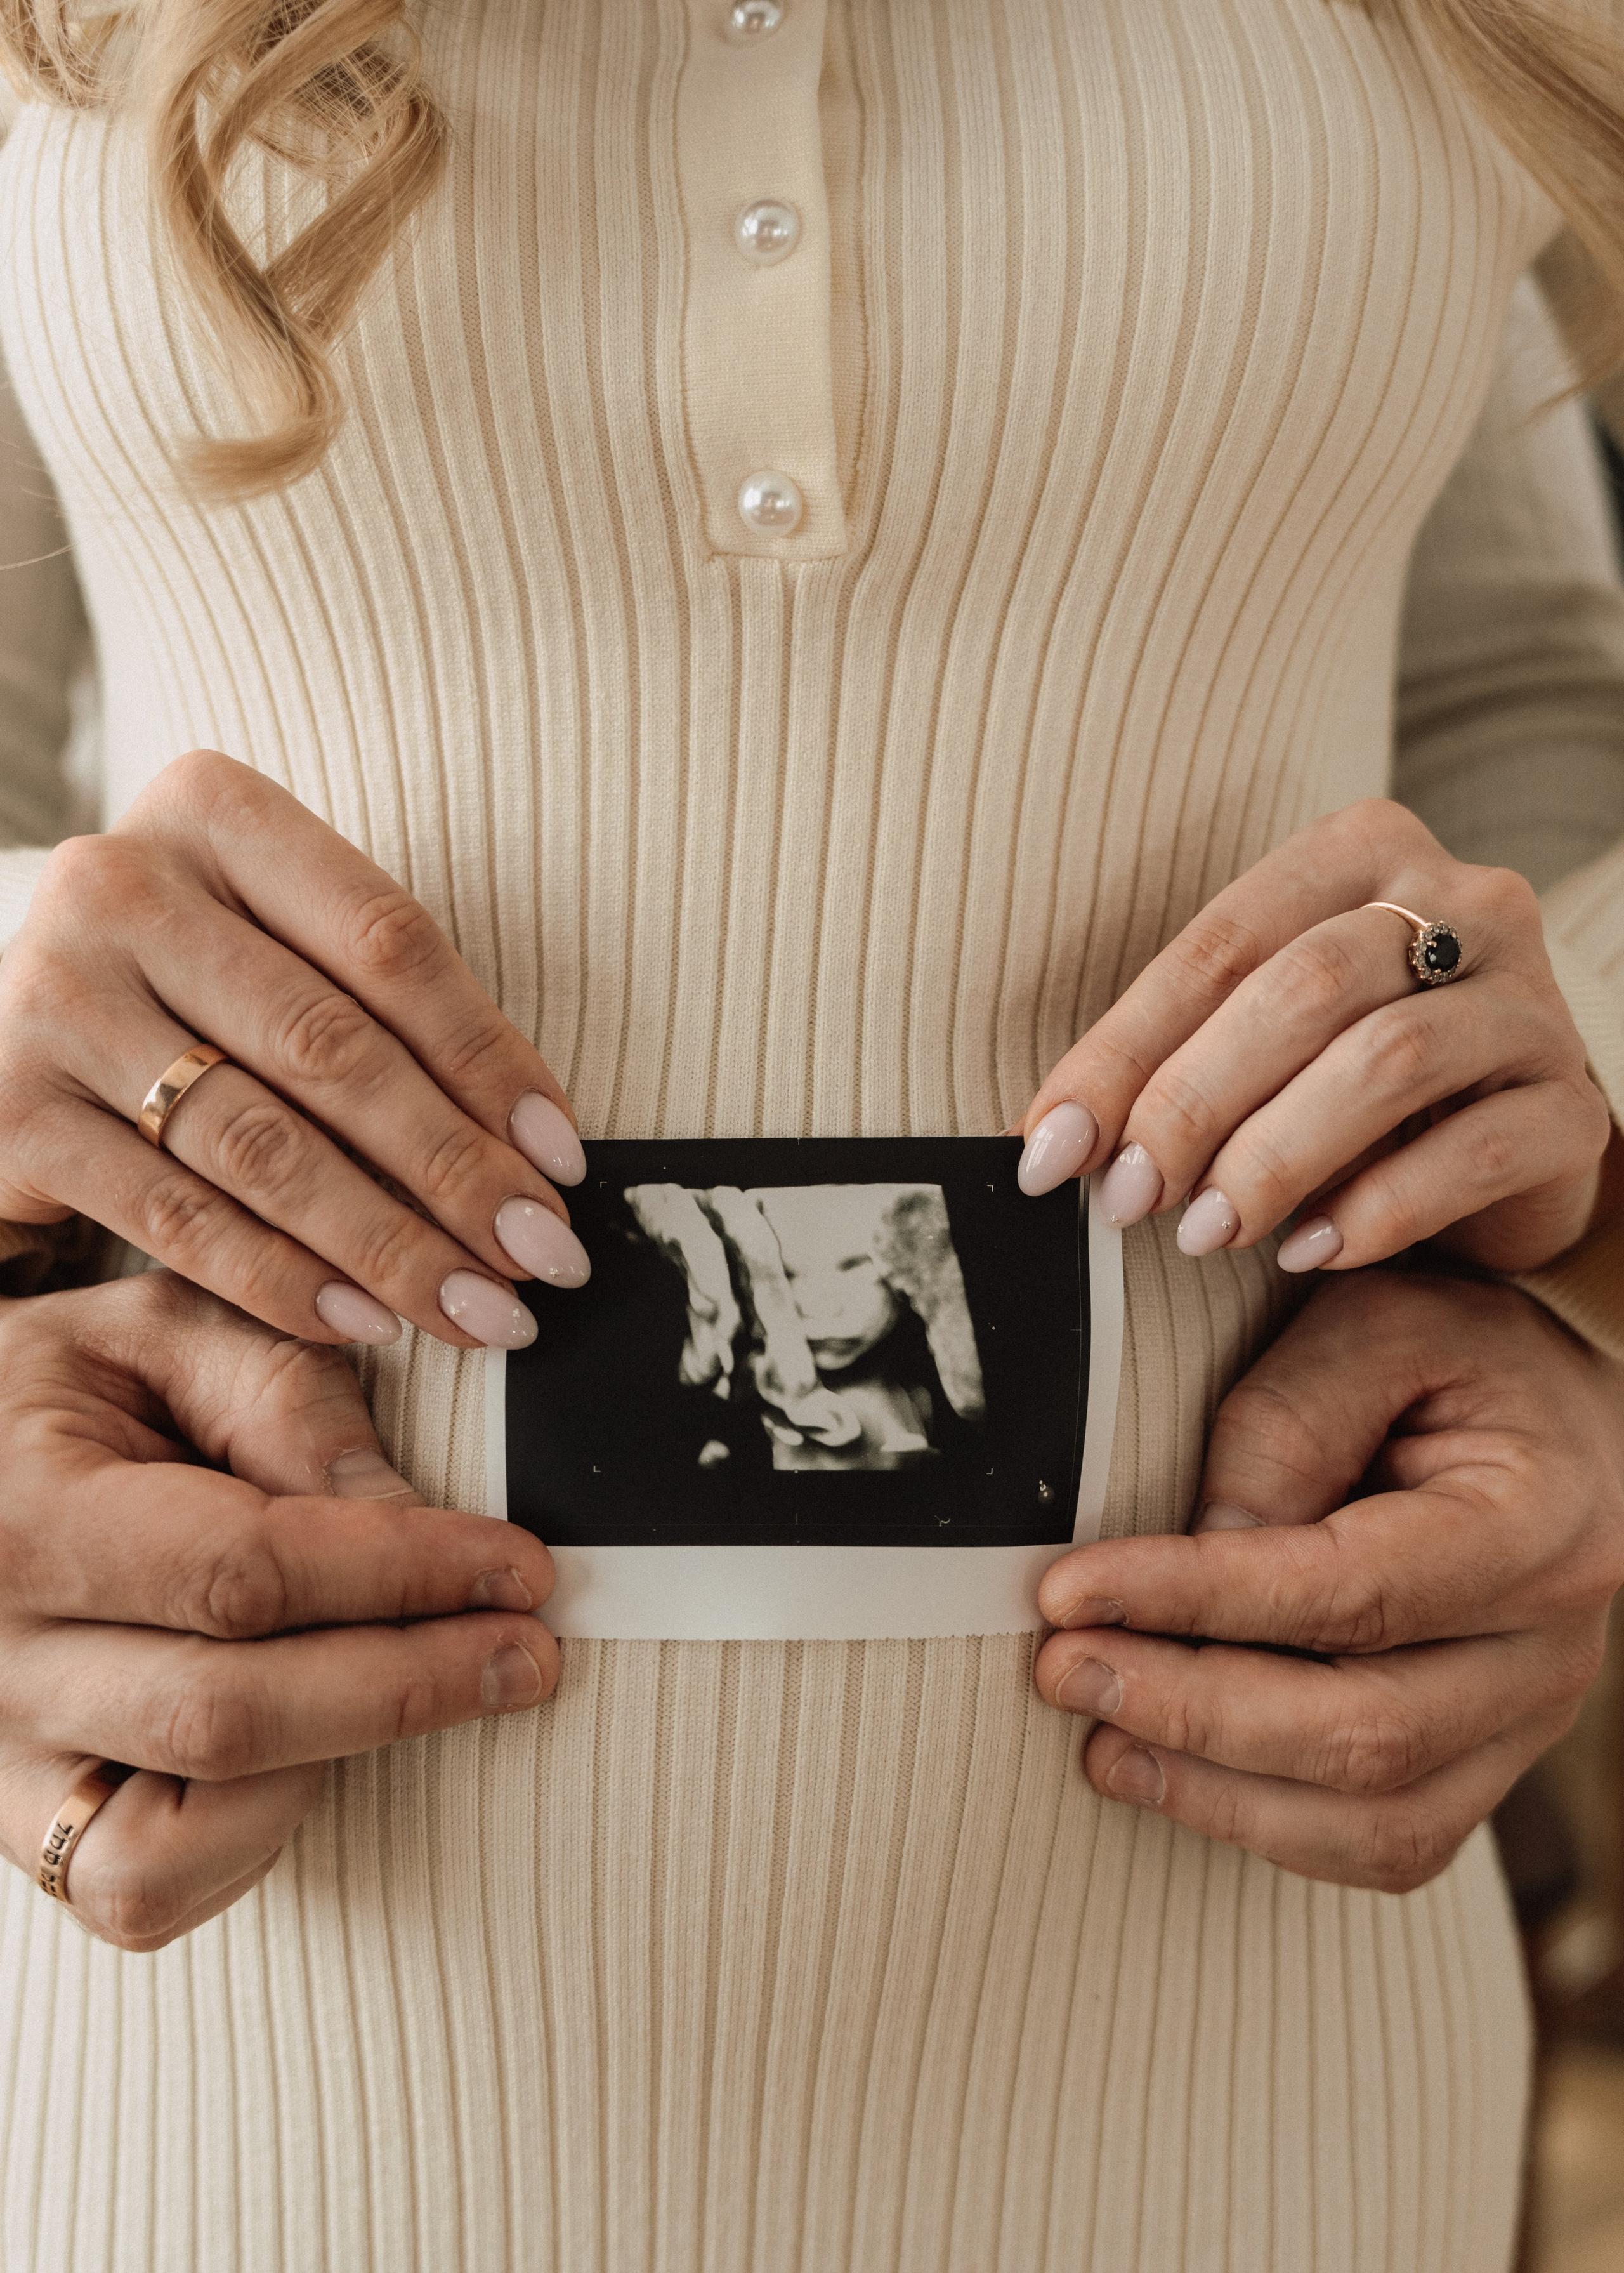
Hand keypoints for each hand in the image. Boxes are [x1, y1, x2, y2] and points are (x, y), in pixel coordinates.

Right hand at [0, 750, 589, 1351]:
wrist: (6, 1034)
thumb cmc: (191, 992)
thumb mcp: (281, 952)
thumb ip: (389, 1015)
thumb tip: (539, 1154)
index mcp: (212, 813)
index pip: (387, 942)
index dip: (488, 1058)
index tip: (563, 1158)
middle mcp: (119, 885)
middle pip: (331, 1047)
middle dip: (455, 1170)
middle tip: (542, 1255)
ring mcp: (54, 996)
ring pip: (262, 1143)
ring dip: (388, 1243)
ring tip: (477, 1306)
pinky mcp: (13, 1111)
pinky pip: (178, 1217)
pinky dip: (283, 1280)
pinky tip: (366, 1323)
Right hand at [0, 1272, 559, 1948]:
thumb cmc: (67, 1390)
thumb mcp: (164, 1331)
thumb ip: (282, 1399)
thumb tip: (407, 1505)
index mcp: (22, 1516)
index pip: (242, 1571)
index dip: (402, 1573)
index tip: (519, 1565)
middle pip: (229, 1713)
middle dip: (412, 1684)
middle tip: (531, 1649)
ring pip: (181, 1834)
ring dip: (336, 1767)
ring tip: (432, 1689)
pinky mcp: (25, 1828)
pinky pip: (144, 1888)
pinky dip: (254, 1837)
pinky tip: (322, 1749)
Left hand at [1016, 799, 1611, 1273]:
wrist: (1501, 1142)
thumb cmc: (1348, 1081)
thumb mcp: (1255, 1044)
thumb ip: (1170, 1063)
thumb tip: (1050, 1142)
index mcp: (1361, 854)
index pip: (1220, 943)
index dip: (1122, 1051)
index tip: (1049, 1148)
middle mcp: (1464, 902)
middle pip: (1306, 988)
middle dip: (1195, 1101)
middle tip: (1129, 1197)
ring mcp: (1529, 1003)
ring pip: (1389, 1060)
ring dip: (1276, 1156)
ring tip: (1208, 1231)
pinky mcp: (1571, 1107)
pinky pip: (1474, 1152)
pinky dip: (1376, 1209)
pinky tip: (1308, 1252)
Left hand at [1032, 1271, 1623, 1891]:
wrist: (1553, 1409)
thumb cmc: (1457, 1354)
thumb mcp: (1375, 1325)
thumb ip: (1289, 1424)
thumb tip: (1203, 1546)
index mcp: (1536, 1523)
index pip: (1348, 1591)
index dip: (1194, 1599)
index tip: (1069, 1590)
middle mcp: (1550, 1645)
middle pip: (1364, 1731)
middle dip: (1188, 1710)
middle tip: (1063, 1668)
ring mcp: (1529, 1719)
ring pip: (1378, 1820)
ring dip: (1215, 1792)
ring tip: (1098, 1737)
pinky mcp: (1490, 1762)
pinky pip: (1391, 1844)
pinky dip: (1269, 1826)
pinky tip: (1170, 1775)